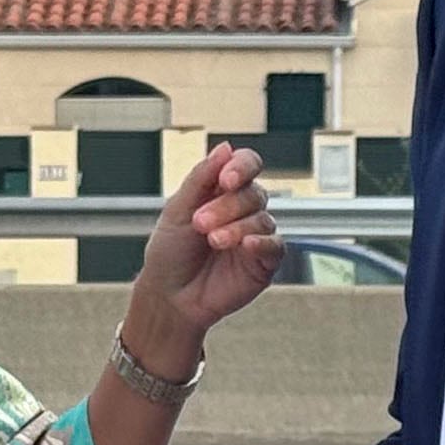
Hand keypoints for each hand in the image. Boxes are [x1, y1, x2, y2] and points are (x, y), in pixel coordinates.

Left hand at [125, 144, 281, 358]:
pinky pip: (275, 245)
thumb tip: (225, 147)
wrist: (169, 297)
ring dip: (237, 227)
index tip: (225, 180)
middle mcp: (243, 210)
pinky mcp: (264, 262)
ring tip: (213, 241)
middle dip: (227, 206)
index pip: (247, 165)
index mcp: (222, 191)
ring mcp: (256, 235)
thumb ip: (201, 179)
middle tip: (200, 223)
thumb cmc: (170, 253)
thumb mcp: (177, 210)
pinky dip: (262, 242)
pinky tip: (245, 246)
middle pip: (253, 193)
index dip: (242, 167)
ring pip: (263, 219)